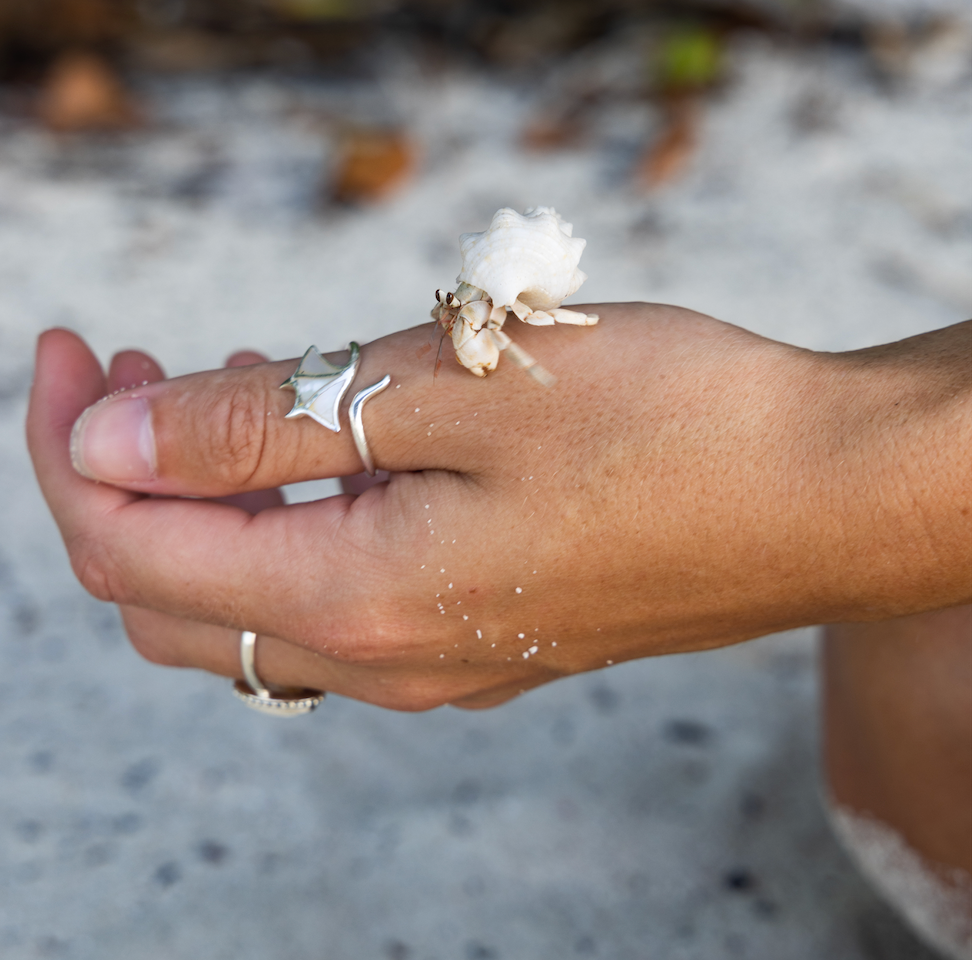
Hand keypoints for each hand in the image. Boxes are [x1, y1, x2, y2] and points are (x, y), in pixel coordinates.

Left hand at [26, 306, 970, 709]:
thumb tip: (110, 451)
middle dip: (122, 483)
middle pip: (175, 596)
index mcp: (362, 595)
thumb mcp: (448, 386)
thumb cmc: (667, 425)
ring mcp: (440, 659)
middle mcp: (387, 656)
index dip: (72, 447)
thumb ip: (260, 431)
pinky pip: (338, 603)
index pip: (132, 547)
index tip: (74, 350)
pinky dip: (291, 528)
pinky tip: (332, 448)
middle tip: (134, 371)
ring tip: (230, 387)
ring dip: (208, 506)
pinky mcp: (487, 636)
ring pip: (254, 605)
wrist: (823, 495)